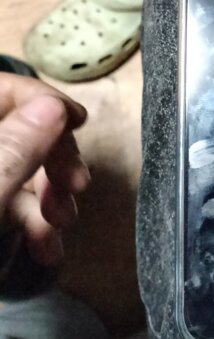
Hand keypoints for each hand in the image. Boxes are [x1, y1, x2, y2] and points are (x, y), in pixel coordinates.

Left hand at [0, 73, 89, 265]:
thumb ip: (13, 148)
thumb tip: (54, 106)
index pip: (6, 88)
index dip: (43, 100)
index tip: (80, 124)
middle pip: (19, 129)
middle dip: (54, 160)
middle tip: (77, 187)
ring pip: (19, 170)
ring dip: (50, 199)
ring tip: (61, 228)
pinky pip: (9, 201)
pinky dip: (33, 222)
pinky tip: (47, 250)